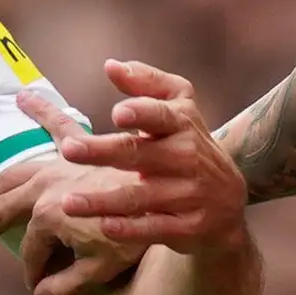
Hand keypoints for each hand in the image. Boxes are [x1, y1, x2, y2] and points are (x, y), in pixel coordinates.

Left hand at [17, 59, 249, 265]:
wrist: (227, 203)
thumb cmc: (188, 148)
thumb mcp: (179, 110)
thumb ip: (147, 84)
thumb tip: (110, 66)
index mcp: (183, 125)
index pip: (163, 116)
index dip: (143, 112)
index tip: (117, 113)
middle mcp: (188, 158)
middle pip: (140, 154)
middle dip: (104, 152)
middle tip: (69, 149)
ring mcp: (189, 195)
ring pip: (141, 197)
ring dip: (103, 200)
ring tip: (68, 202)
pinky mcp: (187, 227)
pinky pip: (154, 228)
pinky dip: (129, 229)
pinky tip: (103, 226)